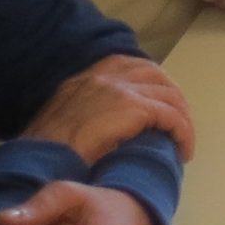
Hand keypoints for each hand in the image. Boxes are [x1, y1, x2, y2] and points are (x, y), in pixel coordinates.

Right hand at [19, 53, 194, 164]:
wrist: (40, 159)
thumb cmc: (46, 151)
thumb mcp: (63, 119)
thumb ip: (87, 112)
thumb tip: (110, 126)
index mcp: (86, 76)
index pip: (130, 65)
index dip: (152, 83)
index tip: (162, 104)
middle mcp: (104, 75)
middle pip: (155, 75)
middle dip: (173, 97)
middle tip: (180, 123)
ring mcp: (120, 88)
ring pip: (168, 94)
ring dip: (182, 117)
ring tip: (183, 140)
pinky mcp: (133, 107)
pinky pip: (171, 116)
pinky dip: (183, 132)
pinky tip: (183, 151)